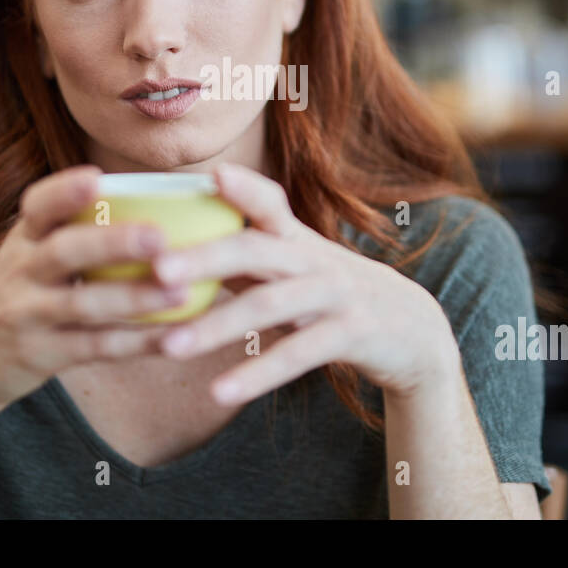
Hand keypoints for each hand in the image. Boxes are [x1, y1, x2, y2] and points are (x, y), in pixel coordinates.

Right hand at [0, 165, 188, 417]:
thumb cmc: (9, 300)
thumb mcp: (21, 260)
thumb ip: (64, 234)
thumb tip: (143, 205)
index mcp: (20, 242)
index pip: (36, 207)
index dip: (64, 191)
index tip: (97, 179)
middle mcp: (19, 274)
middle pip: (64, 251)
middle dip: (113, 242)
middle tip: (159, 235)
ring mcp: (26, 316)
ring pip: (84, 304)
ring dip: (135, 297)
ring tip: (182, 291)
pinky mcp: (39, 355)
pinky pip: (94, 347)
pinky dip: (135, 342)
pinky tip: (171, 338)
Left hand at [151, 163, 458, 404]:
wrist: (412, 330)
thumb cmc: (330, 295)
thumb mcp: (293, 267)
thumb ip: (243, 255)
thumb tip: (169, 250)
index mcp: (295, 239)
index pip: (269, 202)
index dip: (244, 188)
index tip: (211, 175)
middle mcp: (314, 258)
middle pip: (255, 249)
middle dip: (204, 258)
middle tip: (156, 269)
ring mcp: (335, 294)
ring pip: (269, 304)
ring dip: (216, 326)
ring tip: (168, 346)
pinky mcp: (351, 333)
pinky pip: (298, 354)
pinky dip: (257, 373)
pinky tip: (220, 391)